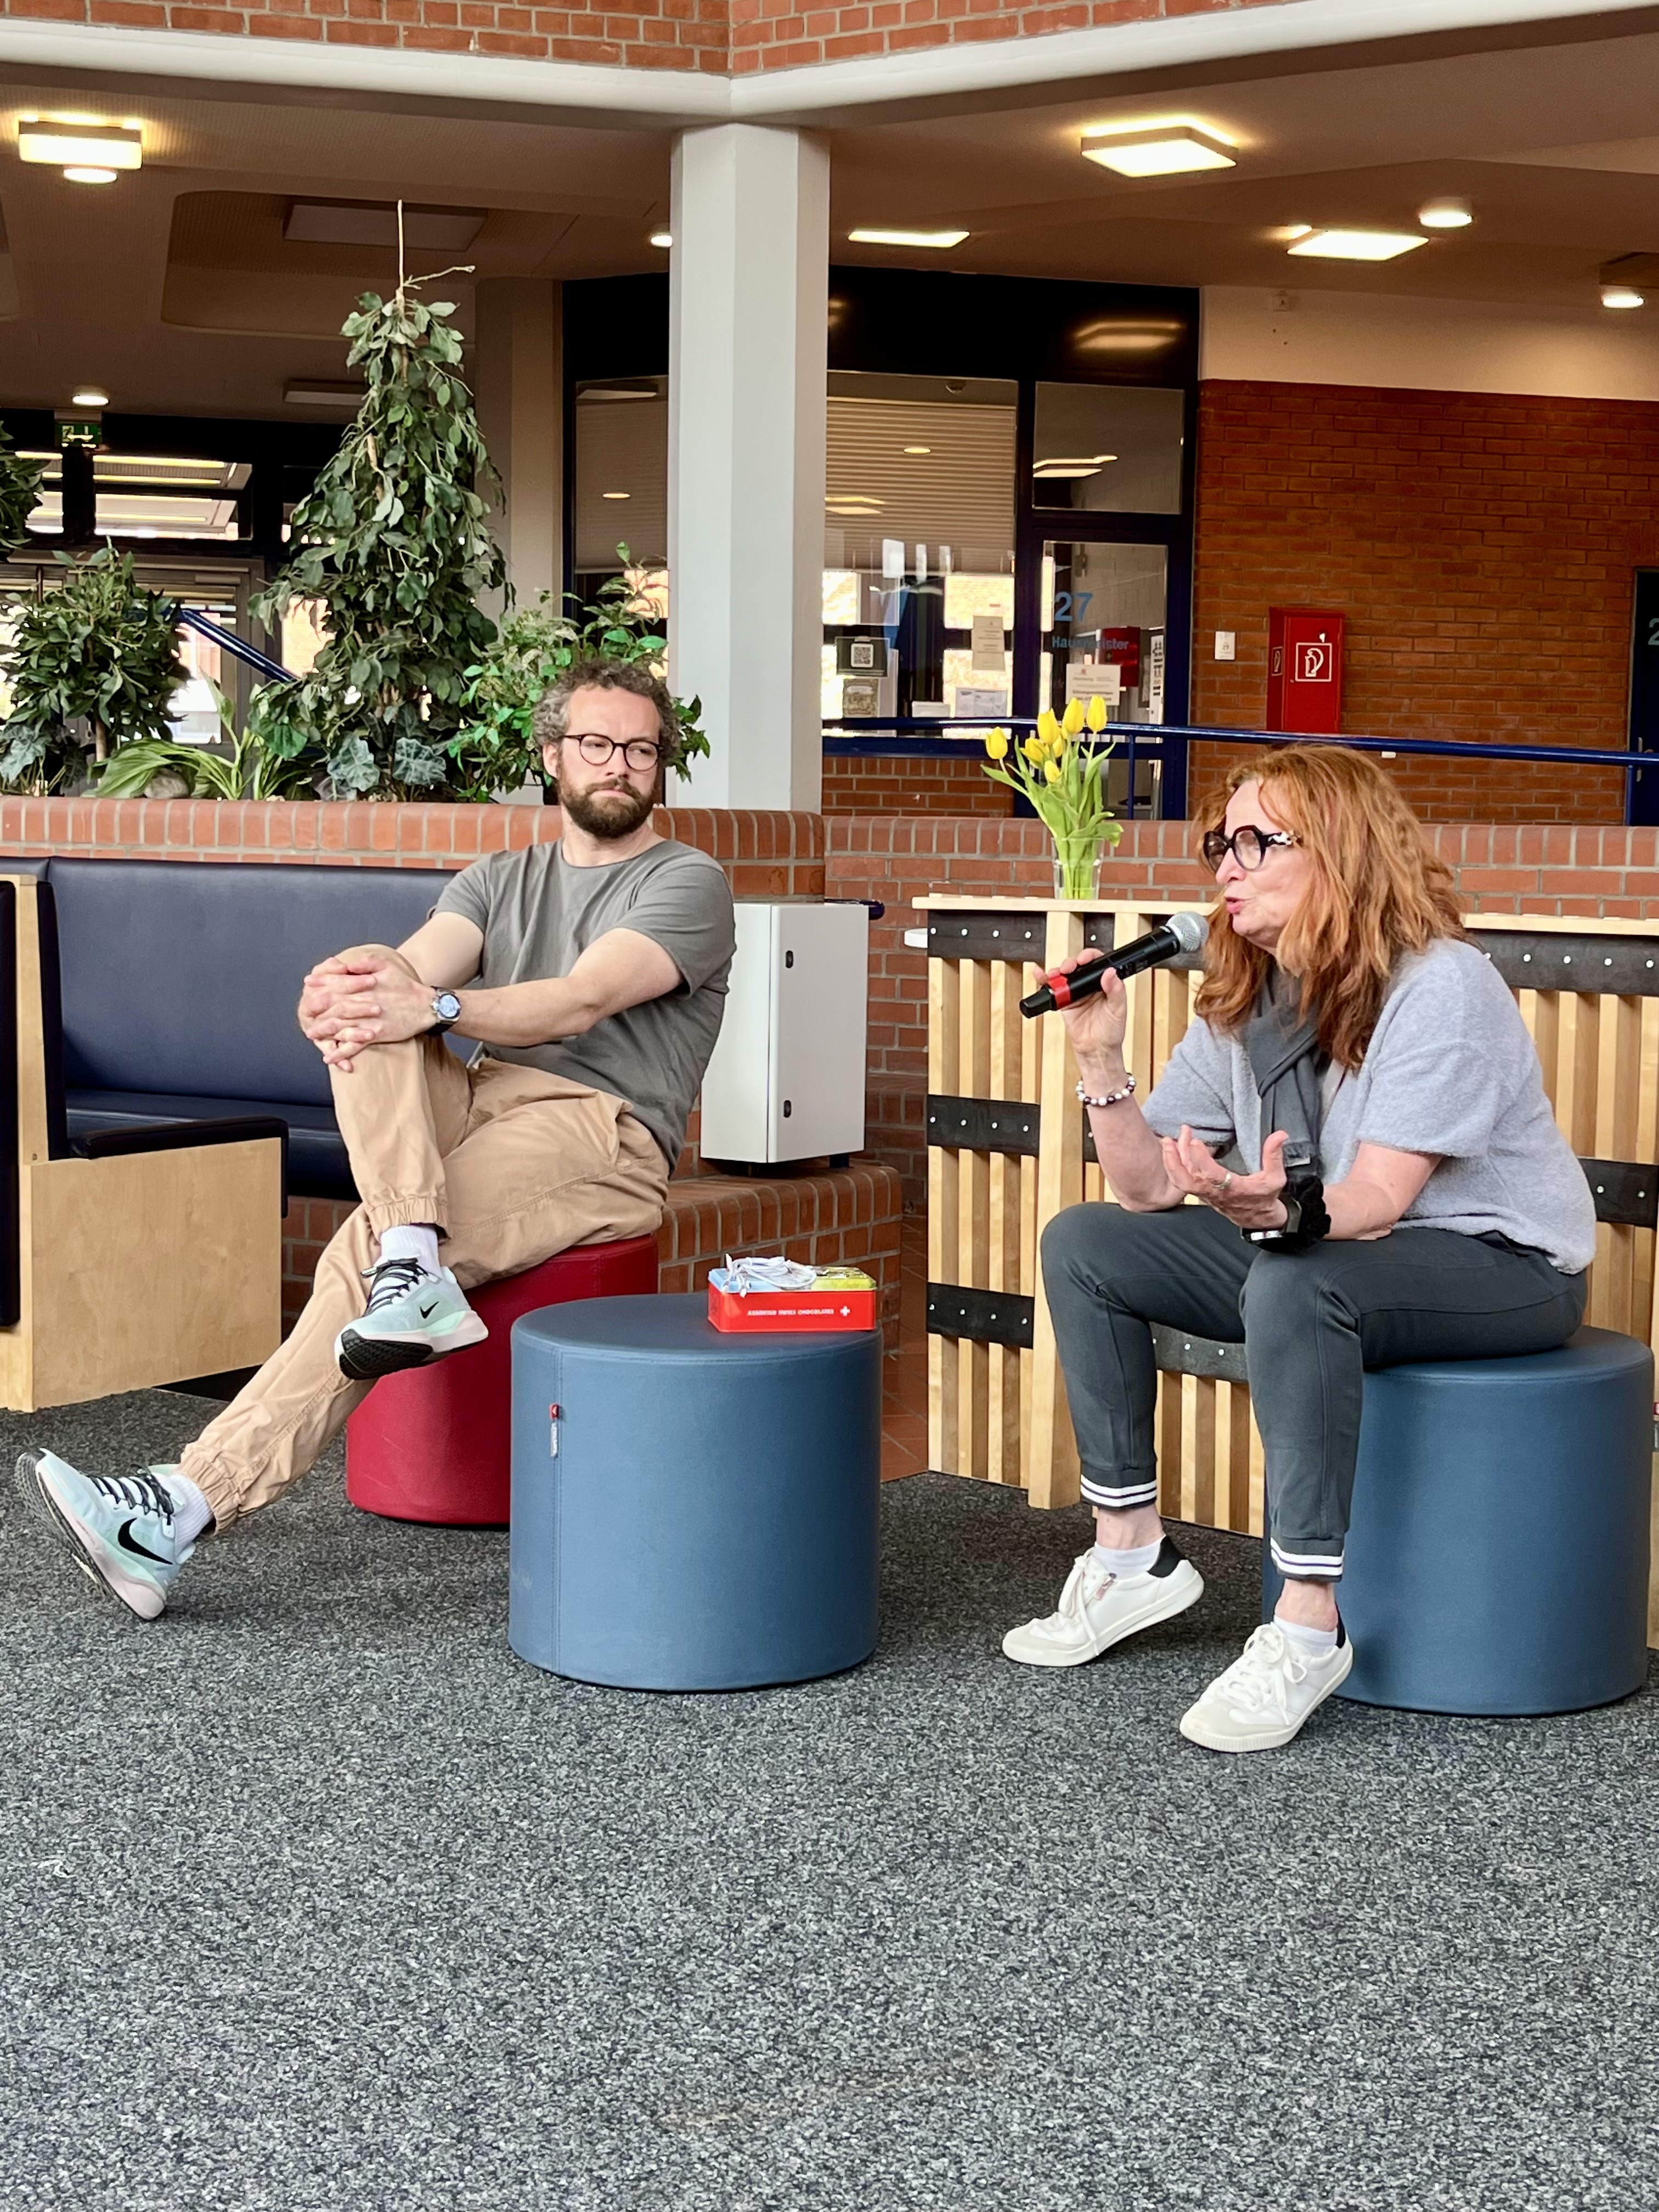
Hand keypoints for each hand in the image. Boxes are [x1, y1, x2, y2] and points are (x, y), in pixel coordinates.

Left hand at [297, 954, 437, 1071]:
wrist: (427, 1006)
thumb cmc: (407, 986)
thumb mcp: (387, 966)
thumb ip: (365, 963)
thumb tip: (347, 965)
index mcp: (365, 986)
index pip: (337, 984)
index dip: (321, 984)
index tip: (308, 984)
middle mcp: (365, 1003)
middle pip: (334, 1006)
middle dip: (317, 1009)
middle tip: (305, 1012)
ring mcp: (370, 1020)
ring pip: (341, 1026)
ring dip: (324, 1031)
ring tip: (312, 1034)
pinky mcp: (377, 1034)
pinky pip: (355, 1045)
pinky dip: (341, 1052)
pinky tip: (330, 1057)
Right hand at [1038, 949, 1127, 1078]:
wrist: (1096, 1051)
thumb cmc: (1111, 1032)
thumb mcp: (1118, 1010)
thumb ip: (1116, 990)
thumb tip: (1110, 973)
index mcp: (1106, 984)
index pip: (1098, 963)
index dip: (1090, 957)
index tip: (1085, 959)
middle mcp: (1090, 986)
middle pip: (1078, 966)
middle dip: (1071, 963)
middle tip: (1069, 968)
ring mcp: (1076, 994)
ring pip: (1064, 975)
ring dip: (1057, 971)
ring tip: (1055, 973)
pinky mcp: (1064, 1003)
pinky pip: (1053, 989)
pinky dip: (1044, 981)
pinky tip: (1040, 975)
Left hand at [1159, 1126, 1290, 1230]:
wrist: (1258, 1219)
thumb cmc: (1265, 1198)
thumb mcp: (1275, 1178)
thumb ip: (1274, 1156)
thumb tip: (1280, 1135)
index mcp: (1231, 1189)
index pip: (1211, 1176)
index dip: (1201, 1160)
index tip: (1195, 1142)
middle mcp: (1214, 1193)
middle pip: (1186, 1180)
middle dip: (1175, 1161)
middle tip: (1170, 1139)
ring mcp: (1205, 1194)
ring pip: (1181, 1180)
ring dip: (1172, 1161)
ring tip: (1169, 1140)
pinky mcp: (1201, 1192)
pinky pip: (1182, 1180)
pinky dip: (1174, 1166)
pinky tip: (1173, 1151)